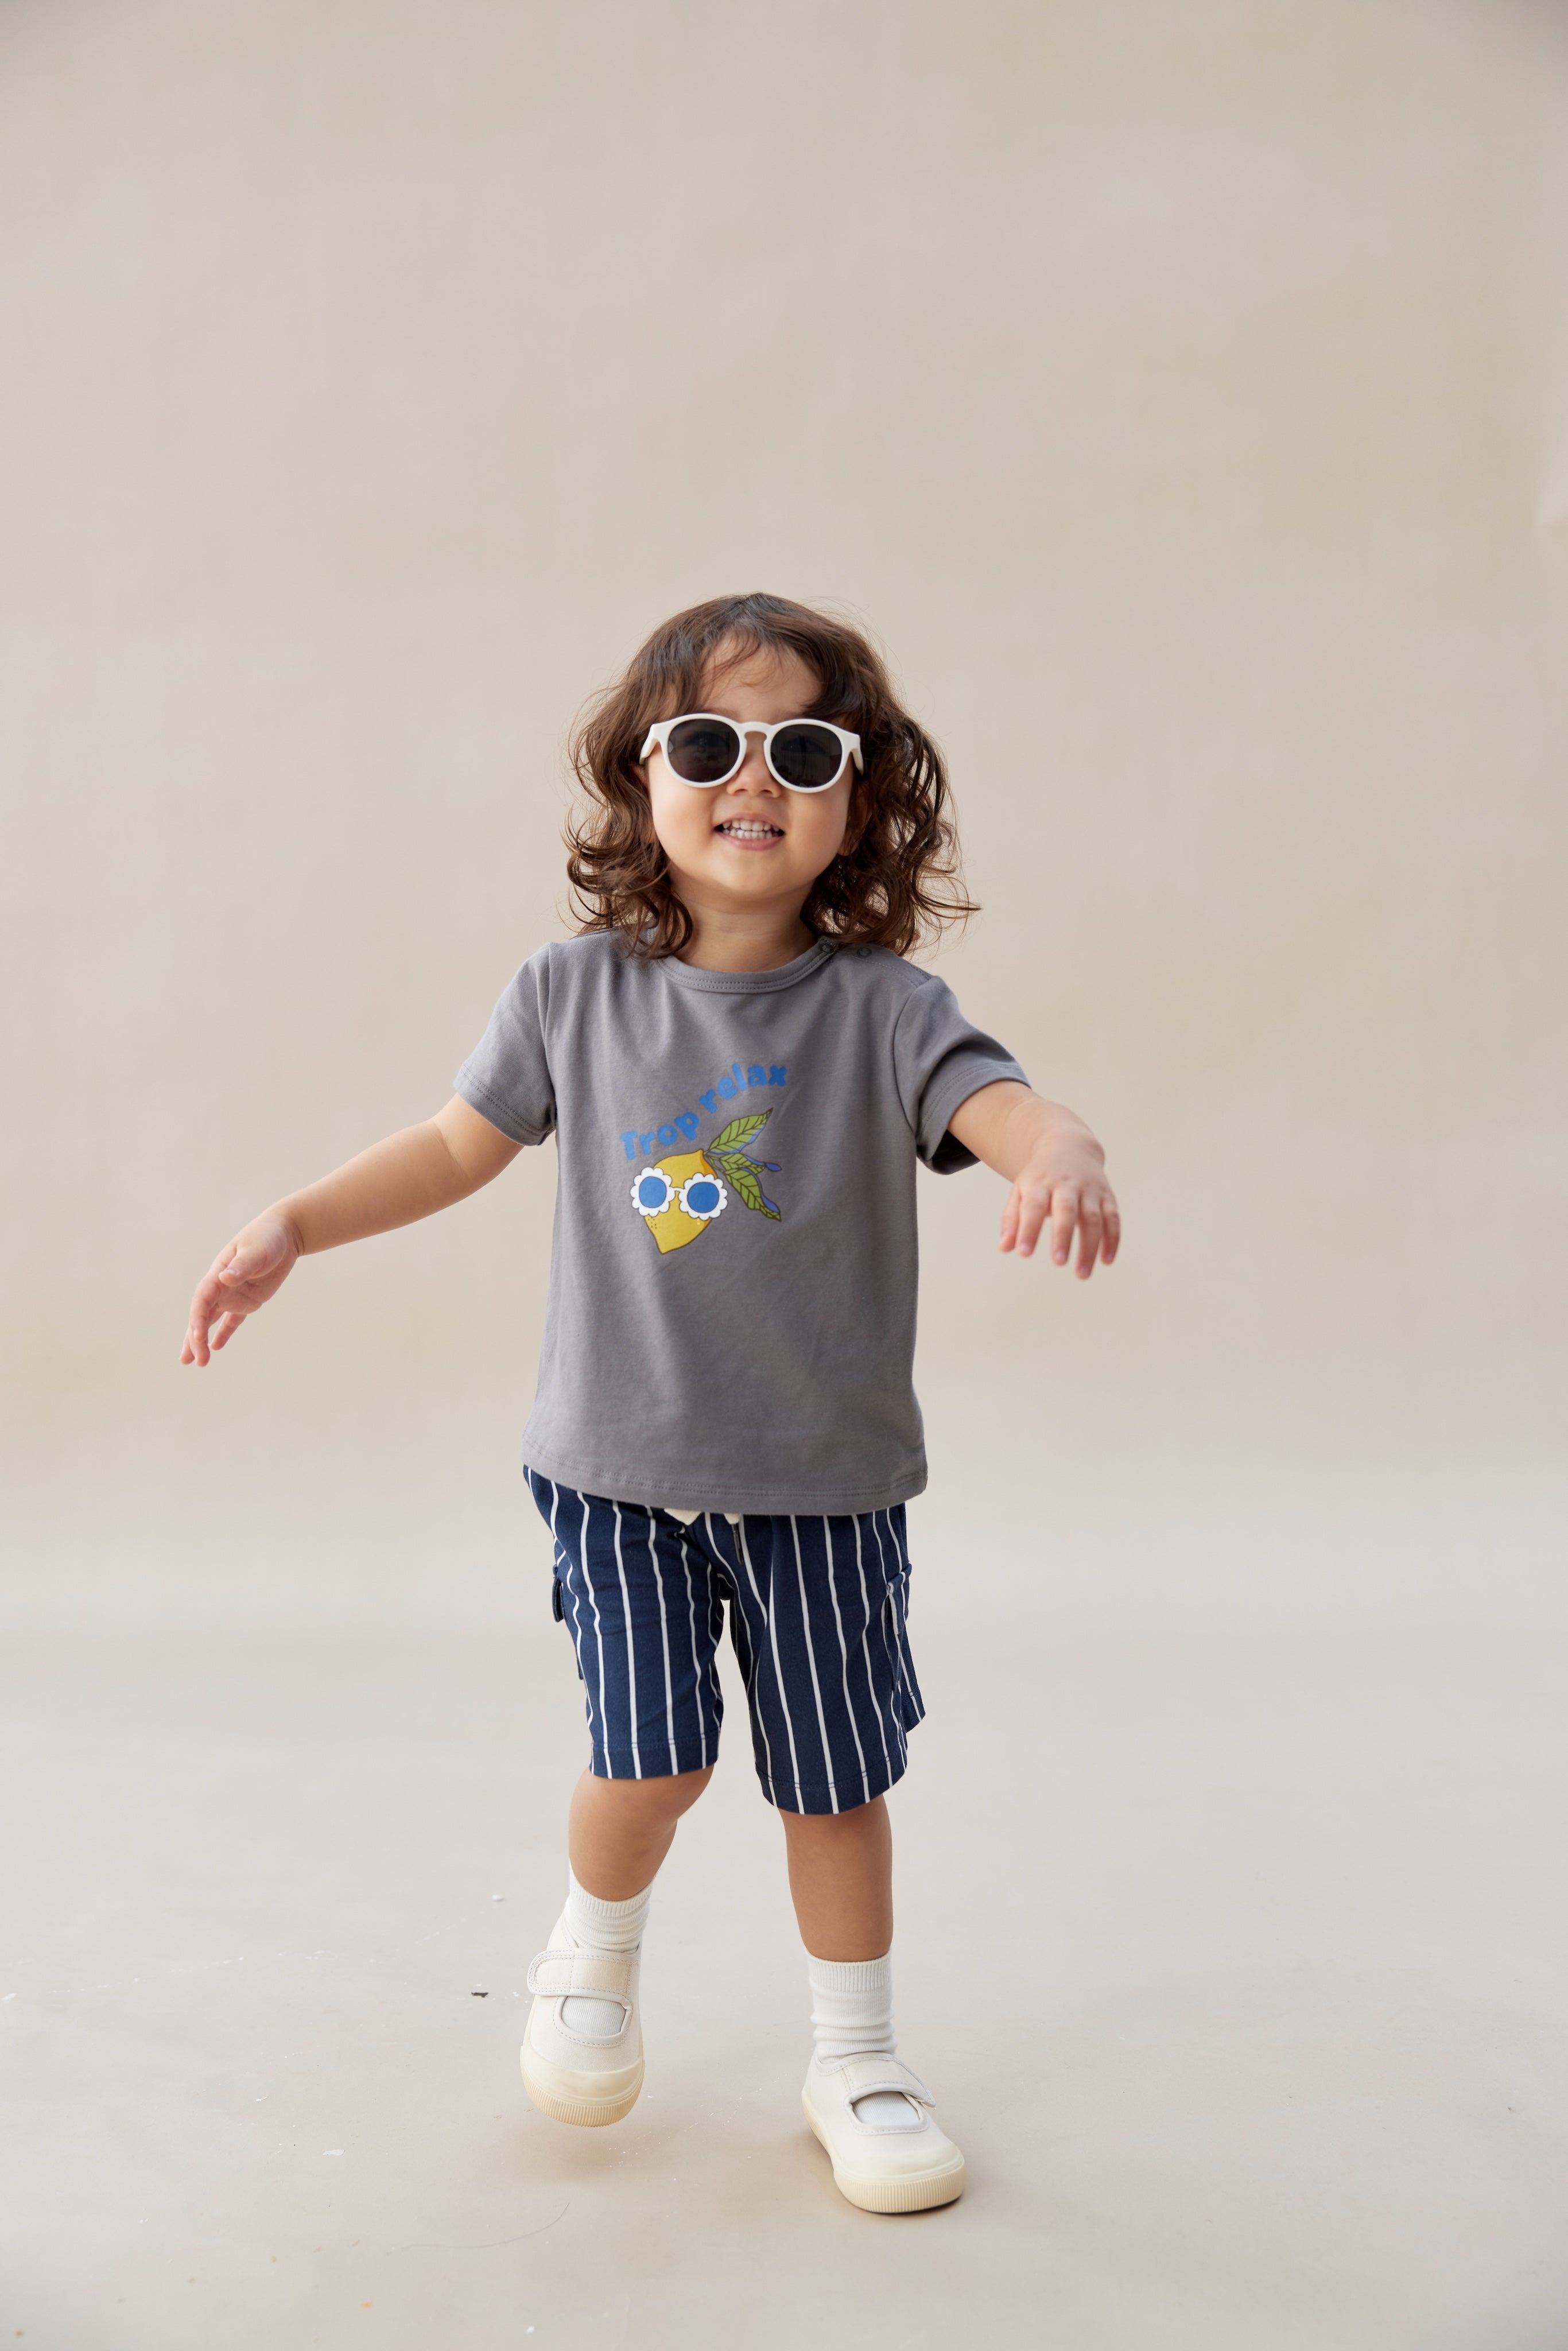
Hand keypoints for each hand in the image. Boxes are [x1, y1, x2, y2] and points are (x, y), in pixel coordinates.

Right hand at [181, 1212, 299, 1365]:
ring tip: (194, 1361)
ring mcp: (233, 1295)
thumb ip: (242, 1265)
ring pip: (212, 1321)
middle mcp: (221, 1287)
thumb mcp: (256, 1250)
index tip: (198, 1338)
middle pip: (202, 1316)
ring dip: (201, 1340)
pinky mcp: (248, 1300)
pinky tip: (216, 1347)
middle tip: (191, 1361)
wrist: (284, 1234)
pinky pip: (232, 1321)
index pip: (202, 1300)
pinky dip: (224, 1334)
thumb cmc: (267, 1238)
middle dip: (195, 1338)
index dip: (197, 1320)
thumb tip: (225, 1277)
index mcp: (218, 1274)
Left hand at [1000, 1144, 1119, 1276]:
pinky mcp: (1107, 1195)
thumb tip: (1005, 1247)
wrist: (1068, 1147)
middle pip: (1066, 1210)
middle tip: (1058, 1262)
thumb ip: (1012, 1219)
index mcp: (1040, 1184)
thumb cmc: (1040, 1177)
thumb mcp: (1021, 1191)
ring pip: (1094, 1218)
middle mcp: (1066, 1185)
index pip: (1033, 1206)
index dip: (1029, 1229)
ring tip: (1082, 1274)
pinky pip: (1113, 1218)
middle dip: (1063, 1236)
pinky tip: (1106, 1260)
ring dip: (1090, 1247)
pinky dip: (1112, 1239)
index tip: (1024, 1253)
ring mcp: (1089, 1189)